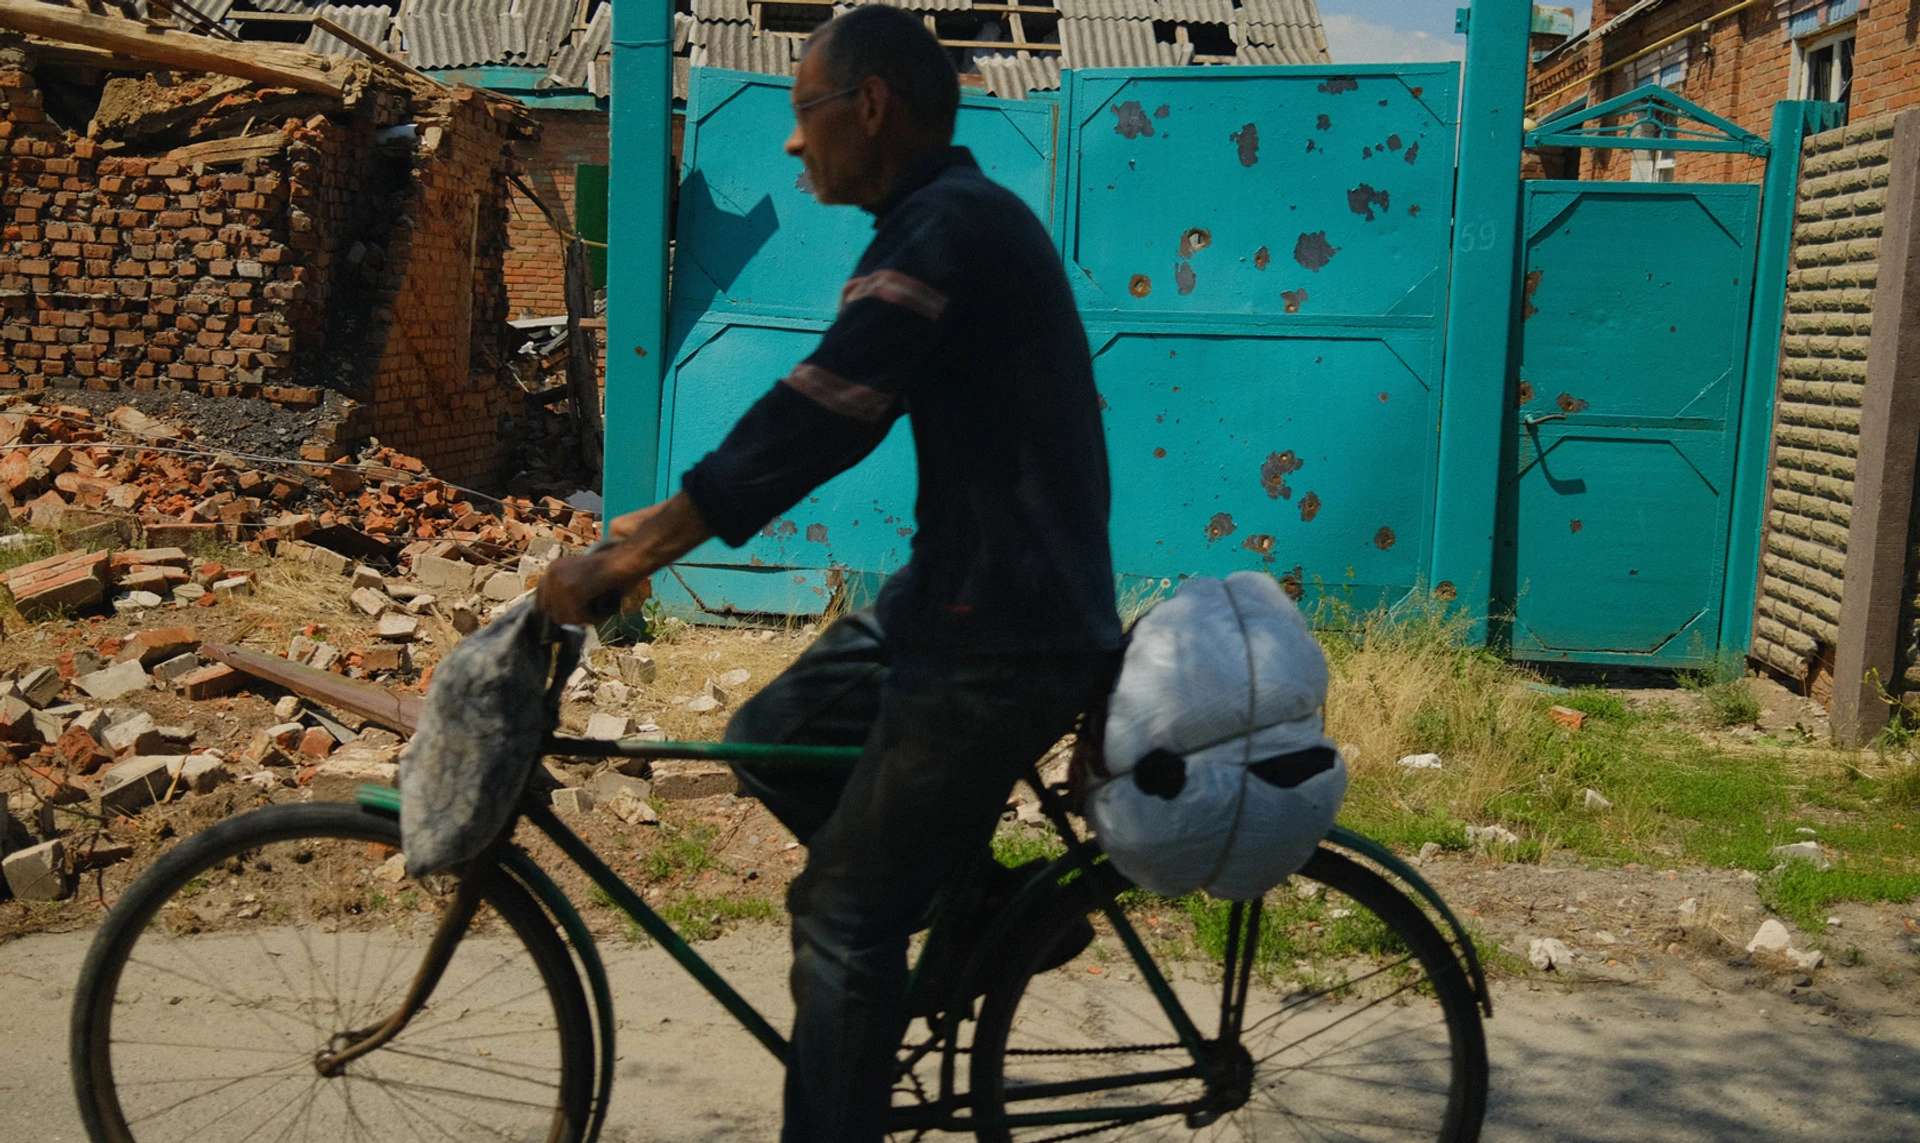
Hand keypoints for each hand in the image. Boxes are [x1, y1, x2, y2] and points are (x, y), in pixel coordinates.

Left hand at [538, 493, 710, 624]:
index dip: (558, 610)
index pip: (542, 600)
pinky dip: (591, 618)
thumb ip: (568, 590)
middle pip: (550, 611)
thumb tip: (557, 616)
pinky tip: (601, 610)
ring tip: (597, 611)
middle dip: (570, 616)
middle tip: (588, 613)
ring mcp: (561, 581)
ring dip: (583, 618)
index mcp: (552, 567)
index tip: (572, 614)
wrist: (627, 559)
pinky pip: (577, 617)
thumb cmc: (613, 569)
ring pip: (564, 617)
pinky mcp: (573, 590)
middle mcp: (552, 572)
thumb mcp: (582, 576)